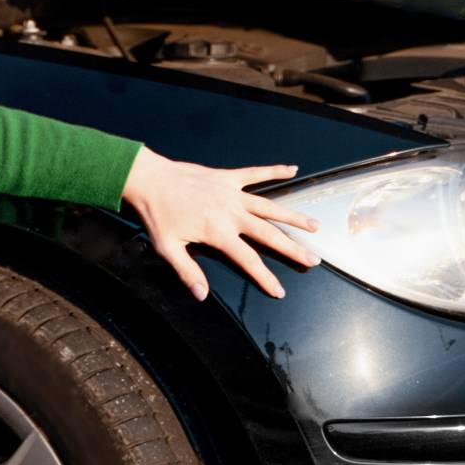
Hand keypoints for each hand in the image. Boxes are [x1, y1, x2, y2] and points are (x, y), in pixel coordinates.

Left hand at [120, 146, 319, 300]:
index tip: (280, 291)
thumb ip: (187, 272)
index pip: (249, 260)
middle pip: (269, 234)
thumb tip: (202, 295)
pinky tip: (293, 169)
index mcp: (218, 232)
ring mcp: (231, 193)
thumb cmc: (156, 214)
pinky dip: (275, 170)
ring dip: (293, 216)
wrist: (149, 179)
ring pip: (270, 206)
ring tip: (314, 225)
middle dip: (293, 248)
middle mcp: (231, 212)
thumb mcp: (168, 248)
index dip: (266, 277)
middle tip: (313, 259)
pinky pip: (256, 173)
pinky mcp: (227, 177)